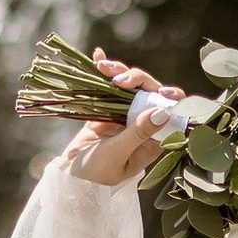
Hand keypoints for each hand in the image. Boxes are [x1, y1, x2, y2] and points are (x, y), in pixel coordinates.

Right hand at [54, 50, 185, 186]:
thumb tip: (163, 112)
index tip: (162, 92)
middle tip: (119, 79)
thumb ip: (138, 133)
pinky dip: (103, 73)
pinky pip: (107, 89)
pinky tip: (97, 57)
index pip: (170, 114)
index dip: (171, 99)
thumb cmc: (95, 176)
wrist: (67, 181)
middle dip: (137, 79)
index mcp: (152, 141)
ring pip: (128, 88)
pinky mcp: (103, 112)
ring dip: (118, 72)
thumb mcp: (117, 154)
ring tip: (102, 66)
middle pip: (148, 94)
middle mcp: (141, 126)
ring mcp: (122, 117)